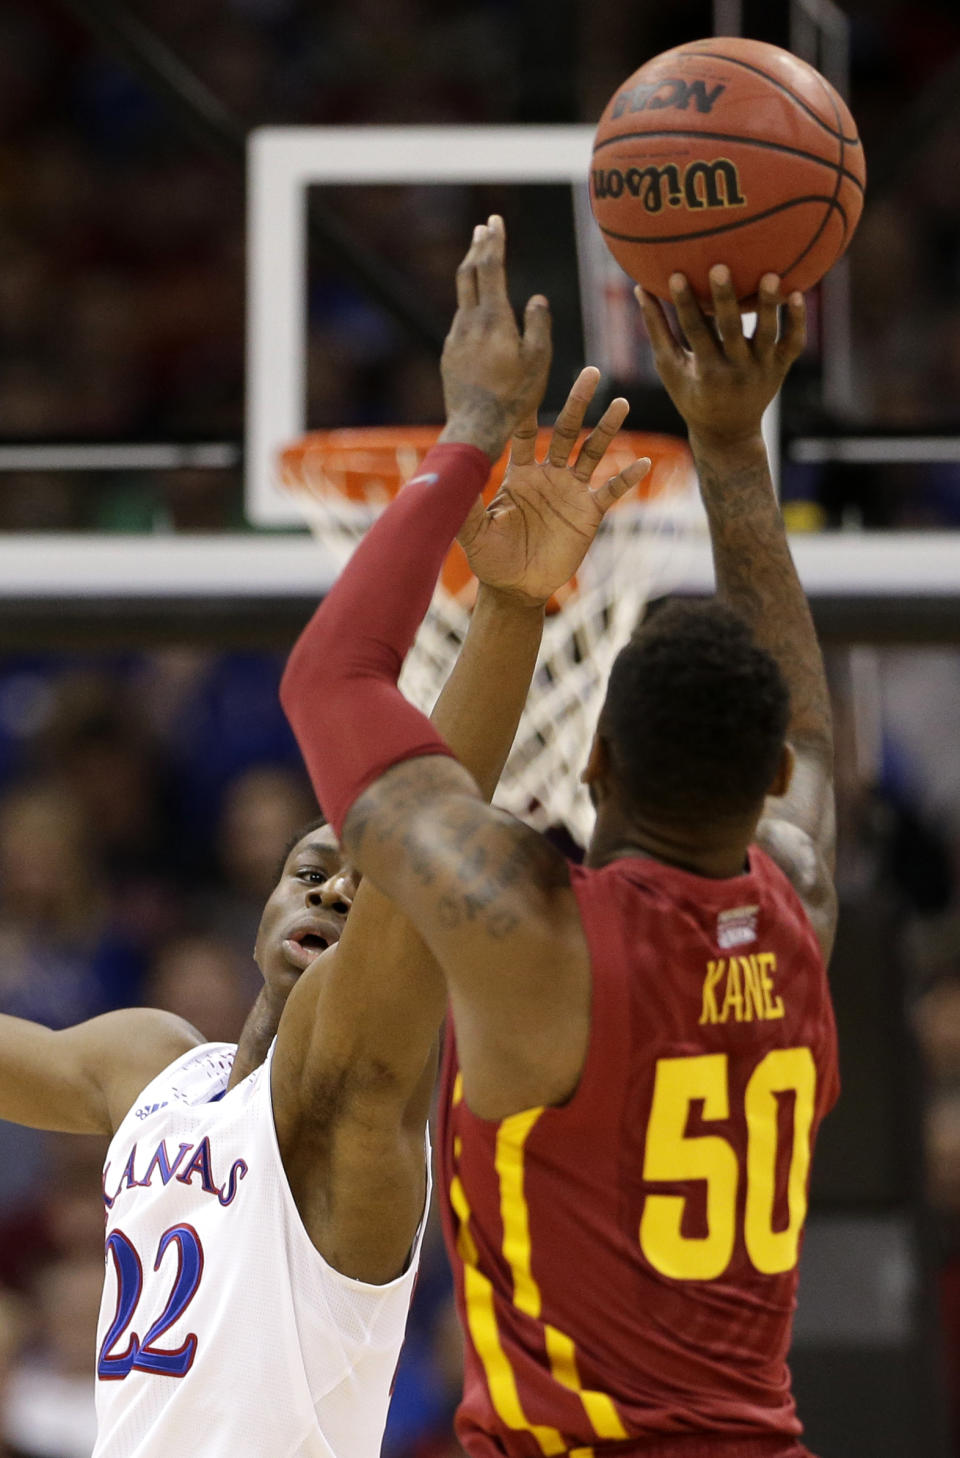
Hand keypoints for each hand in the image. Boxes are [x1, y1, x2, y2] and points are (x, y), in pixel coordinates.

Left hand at [439, 215, 551, 460]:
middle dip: (476, 247)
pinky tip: (477, 312)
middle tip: (482, 228)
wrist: (475, 427)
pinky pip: (461, 323)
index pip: (490, 267)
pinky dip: (470, 307)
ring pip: (463, 298)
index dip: (493, 241)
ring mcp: (455, 338)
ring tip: (480, 263)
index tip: (494, 220)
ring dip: (472, 276)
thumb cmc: (514, 397)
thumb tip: (537, 299)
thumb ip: (538, 325)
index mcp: (493, 319)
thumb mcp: (538, 361)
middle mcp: (469, 322)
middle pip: (468, 274)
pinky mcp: (449, 354)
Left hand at [456, 366, 650, 607]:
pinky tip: (641, 463)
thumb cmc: (490, 559)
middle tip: (590, 373)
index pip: (527, 434)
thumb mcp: (474, 533)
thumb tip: (446, 482)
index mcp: (520, 474)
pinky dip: (627, 477)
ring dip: (607, 429)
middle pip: (567, 431)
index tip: (534, 383)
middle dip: (578, 403)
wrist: (516, 588)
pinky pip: (611, 490)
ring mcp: (571, 491)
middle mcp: (548, 475)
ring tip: (621, 404)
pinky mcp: (589, 512)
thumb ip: (466, 507)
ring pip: (593, 452)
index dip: (531, 411)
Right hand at [637, 265, 805, 455]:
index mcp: (706, 371)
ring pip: (768, 335)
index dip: (685, 304)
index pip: (694, 333)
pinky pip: (794, 342)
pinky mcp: (781, 367)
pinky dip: (798, 320)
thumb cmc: (692, 395)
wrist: (729, 432)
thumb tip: (639, 288)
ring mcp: (762, 369)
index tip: (677, 274)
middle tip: (720, 268)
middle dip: (726, 300)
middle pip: (731, 330)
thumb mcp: (671, 368)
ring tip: (771, 274)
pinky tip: (797, 292)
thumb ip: (657, 329)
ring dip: (769, 306)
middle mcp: (736, 370)